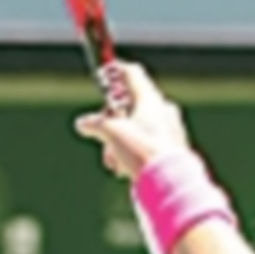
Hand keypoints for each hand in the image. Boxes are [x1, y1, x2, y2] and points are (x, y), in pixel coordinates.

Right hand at [74, 61, 189, 179]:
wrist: (170, 182)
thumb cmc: (143, 151)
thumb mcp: (112, 133)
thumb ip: (96, 124)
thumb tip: (82, 123)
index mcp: (151, 99)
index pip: (132, 74)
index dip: (115, 72)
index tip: (103, 74)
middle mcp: (163, 110)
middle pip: (131, 104)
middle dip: (111, 120)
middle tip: (102, 133)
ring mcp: (170, 129)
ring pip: (137, 127)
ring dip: (119, 141)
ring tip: (112, 160)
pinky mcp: (172, 148)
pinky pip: (147, 143)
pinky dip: (132, 152)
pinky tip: (123, 168)